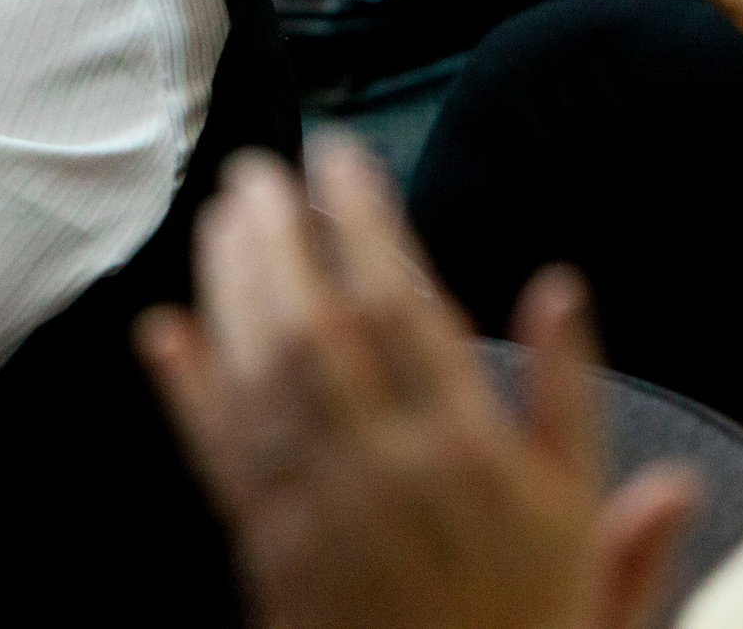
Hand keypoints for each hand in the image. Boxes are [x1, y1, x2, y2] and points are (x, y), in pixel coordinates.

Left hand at [139, 139, 695, 628]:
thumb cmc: (530, 619)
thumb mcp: (580, 515)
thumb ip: (572, 398)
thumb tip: (562, 286)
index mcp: (469, 449)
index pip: (403, 302)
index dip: (363, 220)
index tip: (340, 159)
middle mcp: (385, 469)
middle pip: (314, 323)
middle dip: (279, 235)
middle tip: (259, 170)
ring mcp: (317, 506)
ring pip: (258, 374)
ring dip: (230, 287)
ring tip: (223, 218)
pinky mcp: (266, 545)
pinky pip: (217, 456)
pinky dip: (185, 390)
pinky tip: (162, 331)